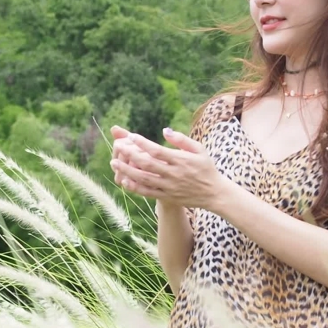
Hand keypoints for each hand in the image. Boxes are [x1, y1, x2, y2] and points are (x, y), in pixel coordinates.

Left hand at [109, 127, 226, 209]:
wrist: (214, 193)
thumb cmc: (206, 168)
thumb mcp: (199, 149)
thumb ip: (181, 139)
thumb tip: (164, 131)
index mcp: (181, 160)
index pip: (158, 150)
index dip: (142, 143)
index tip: (131, 136)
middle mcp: (174, 174)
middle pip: (147, 164)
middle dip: (130, 155)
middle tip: (117, 146)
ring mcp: (169, 187)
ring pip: (144, 179)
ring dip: (127, 170)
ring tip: (114, 163)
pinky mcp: (167, 197)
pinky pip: (147, 192)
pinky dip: (134, 187)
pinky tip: (124, 180)